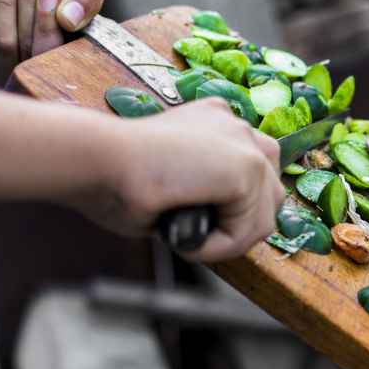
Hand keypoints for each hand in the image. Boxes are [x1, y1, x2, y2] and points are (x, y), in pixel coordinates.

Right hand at [79, 99, 284, 262]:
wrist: (100, 161)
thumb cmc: (113, 175)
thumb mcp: (168, 179)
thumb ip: (202, 192)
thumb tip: (218, 225)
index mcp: (214, 120)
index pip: (252, 170)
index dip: (234, 207)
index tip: (200, 221)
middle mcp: (235, 124)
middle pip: (269, 191)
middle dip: (241, 224)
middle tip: (202, 238)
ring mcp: (244, 144)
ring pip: (261, 217)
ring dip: (226, 241)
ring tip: (190, 242)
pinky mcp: (247, 168)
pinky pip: (247, 230)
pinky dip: (218, 247)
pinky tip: (187, 239)